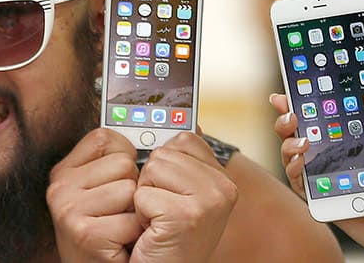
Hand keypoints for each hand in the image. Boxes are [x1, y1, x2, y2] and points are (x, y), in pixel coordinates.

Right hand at [48, 127, 142, 261]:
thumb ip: (111, 159)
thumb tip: (151, 138)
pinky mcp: (85, 233)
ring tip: (117, 225)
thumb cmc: (105, 230)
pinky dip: (134, 232)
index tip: (117, 180)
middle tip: (116, 211)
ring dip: (134, 211)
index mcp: (64, 170)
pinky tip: (119, 242)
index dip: (124, 157)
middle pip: (123, 162)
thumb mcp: (99, 187)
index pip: (106, 137)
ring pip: (130, 188)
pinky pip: (132, 218)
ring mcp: (69, 209)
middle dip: (131, 187)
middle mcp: (60, 186)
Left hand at [129, 131, 238, 262]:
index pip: (185, 138)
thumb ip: (187, 163)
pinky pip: (142, 194)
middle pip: (164, 152)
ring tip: (157, 220)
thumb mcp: (184, 197)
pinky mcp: (186, 215)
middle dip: (152, 182)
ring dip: (144, 196)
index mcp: (224, 180)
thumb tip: (190, 123)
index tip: (169, 191)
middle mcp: (223, 188)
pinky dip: (139, 214)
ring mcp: (209, 201)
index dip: (166, 164)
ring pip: (152, 169)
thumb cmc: (168, 241)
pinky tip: (154, 232)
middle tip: (162, 212)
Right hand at [271, 94, 363, 262]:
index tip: (296, 84)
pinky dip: (295, 173)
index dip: (309, 98)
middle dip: (288, 117)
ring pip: (295, 156)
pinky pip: (302, 187)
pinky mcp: (328, 201)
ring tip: (301, 141)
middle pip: (304, 131)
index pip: (331, 114)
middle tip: (291, 111)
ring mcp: (331, 178)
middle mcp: (341, 156)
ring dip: (289, 144)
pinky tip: (300, 164)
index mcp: (362, 140)